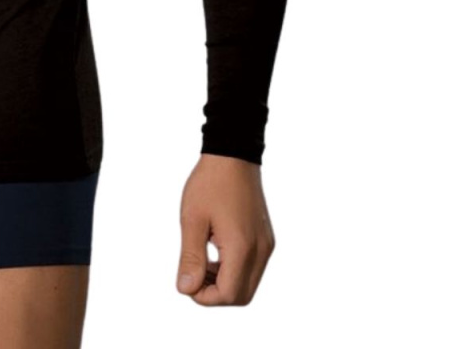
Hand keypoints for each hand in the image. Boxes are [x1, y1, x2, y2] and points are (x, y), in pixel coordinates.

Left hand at [176, 152, 275, 304]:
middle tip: (193, 274)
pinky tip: (215, 251)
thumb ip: (190, 257)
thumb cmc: (209, 183)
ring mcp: (266, 245)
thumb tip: (186, 289)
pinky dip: (234, 270)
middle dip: (215, 293)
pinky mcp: (266, 238)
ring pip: (248, 284)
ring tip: (202, 262)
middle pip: (241, 296)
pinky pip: (253, 268)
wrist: (233, 155)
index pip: (228, 294)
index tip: (186, 280)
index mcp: (243, 247)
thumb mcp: (192, 219)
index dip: (204, 297)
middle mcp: (261, 250)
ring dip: (224, 282)